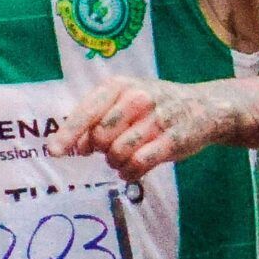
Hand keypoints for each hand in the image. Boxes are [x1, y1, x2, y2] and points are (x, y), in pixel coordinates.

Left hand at [45, 76, 224, 181]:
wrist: (204, 107)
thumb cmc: (155, 106)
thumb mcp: (124, 101)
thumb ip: (97, 119)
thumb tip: (73, 146)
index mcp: (119, 86)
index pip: (87, 112)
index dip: (68, 134)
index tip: (55, 152)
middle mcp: (137, 98)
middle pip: (100, 137)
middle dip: (100, 150)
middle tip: (110, 150)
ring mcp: (157, 118)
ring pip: (118, 152)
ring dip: (115, 163)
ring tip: (123, 160)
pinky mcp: (172, 140)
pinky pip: (139, 164)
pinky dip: (129, 172)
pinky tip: (131, 171)